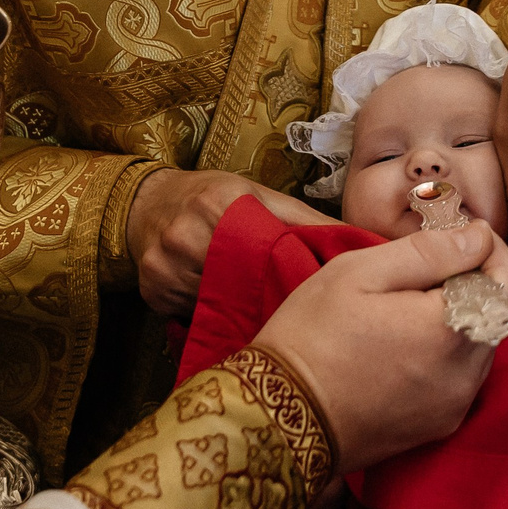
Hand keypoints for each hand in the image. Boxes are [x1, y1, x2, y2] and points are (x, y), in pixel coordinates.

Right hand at [127, 168, 332, 315]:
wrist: (148, 201)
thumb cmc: (211, 195)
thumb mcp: (256, 194)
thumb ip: (303, 220)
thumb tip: (360, 241)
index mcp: (220, 206)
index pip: (265, 254)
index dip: (287, 275)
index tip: (307, 293)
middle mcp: (185, 235)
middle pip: (240, 286)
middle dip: (262, 297)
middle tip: (283, 308)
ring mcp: (164, 266)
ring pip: (217, 306)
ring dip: (235, 309)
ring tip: (250, 307)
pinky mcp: (150, 290)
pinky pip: (190, 314)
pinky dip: (207, 313)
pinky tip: (215, 303)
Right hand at [252, 222, 507, 470]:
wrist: (280, 417)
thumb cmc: (311, 335)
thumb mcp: (359, 273)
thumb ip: (429, 251)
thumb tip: (479, 236)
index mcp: (451, 327)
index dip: (490, 251)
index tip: (454, 239)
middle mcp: (467, 372)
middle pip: (500, 314)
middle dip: (473, 283)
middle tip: (422, 271)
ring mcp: (456, 403)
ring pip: (482, 345)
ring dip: (460, 318)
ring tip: (405, 309)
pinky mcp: (441, 425)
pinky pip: (463, 377)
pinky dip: (447, 354)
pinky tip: (402, 346)